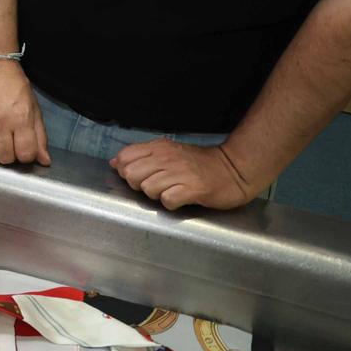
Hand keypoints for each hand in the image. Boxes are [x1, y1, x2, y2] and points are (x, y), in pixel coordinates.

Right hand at [0, 58, 50, 166]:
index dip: (26, 155)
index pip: (25, 154)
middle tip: (7, 142)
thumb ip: (39, 134)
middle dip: (9, 154)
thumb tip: (44, 159)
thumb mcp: (33, 105)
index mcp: (21, 118)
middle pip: (5, 157)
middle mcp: (0, 121)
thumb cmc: (11, 81)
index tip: (23, 149)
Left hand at [112, 139, 256, 210]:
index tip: (141, 175)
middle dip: (139, 185)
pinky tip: (181, 199)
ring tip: (172, 191)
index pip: (125, 157)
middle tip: (157, 186)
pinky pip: (168, 201)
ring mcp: (180, 173)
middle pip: (132, 175)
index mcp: (159, 147)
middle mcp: (167, 158)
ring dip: (157, 195)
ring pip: (148, 189)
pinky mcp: (193, 189)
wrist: (234, 170)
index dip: (127, 170)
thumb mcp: (168, 152)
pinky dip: (172, 204)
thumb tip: (115, 162)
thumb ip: (141, 156)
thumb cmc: (199, 164)